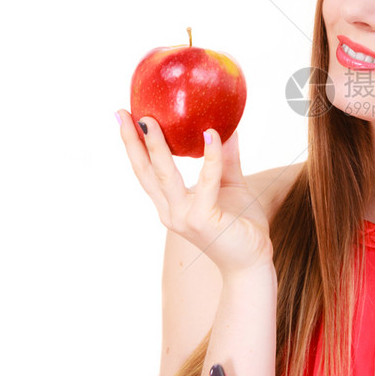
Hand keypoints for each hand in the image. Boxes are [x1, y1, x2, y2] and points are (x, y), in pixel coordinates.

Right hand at [116, 110, 272, 276]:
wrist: (252, 261)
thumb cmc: (241, 224)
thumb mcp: (230, 185)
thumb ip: (225, 160)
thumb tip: (226, 128)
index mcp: (171, 204)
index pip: (146, 171)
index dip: (133, 146)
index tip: (123, 119)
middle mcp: (171, 212)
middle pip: (146, 172)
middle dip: (132, 142)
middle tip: (122, 114)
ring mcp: (184, 218)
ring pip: (165, 176)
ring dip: (157, 147)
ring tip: (150, 120)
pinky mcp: (203, 221)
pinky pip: (207, 183)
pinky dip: (209, 158)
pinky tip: (211, 135)